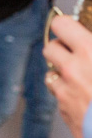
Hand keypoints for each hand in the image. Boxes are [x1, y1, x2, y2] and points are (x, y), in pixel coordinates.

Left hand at [44, 15, 91, 137]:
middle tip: (76, 54)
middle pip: (50, 48)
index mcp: (89, 52)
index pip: (61, 25)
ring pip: (51, 73)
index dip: (67, 26)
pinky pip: (58, 96)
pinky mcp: (65, 112)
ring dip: (62, 73)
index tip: (73, 29)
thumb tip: (91, 39)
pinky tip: (85, 98)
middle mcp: (72, 70)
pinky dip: (67, 94)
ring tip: (82, 78)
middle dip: (62, 49)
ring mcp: (66, 92)